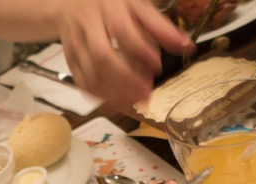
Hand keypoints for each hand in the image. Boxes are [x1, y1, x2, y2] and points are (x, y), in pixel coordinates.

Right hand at [54, 0, 193, 106]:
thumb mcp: (137, 7)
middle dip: (125, 79)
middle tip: (146, 93)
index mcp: (108, 8)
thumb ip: (160, 27)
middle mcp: (88, 27)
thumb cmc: (109, 6)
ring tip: (135, 101)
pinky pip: (82, 83)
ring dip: (113, 92)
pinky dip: (100, 95)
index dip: (141, 51)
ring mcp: (76, 46)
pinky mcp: (70, 61)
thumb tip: (186, 47)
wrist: (68, 5)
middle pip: (101, 57)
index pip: (123, 31)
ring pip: (90, 74)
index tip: (157, 67)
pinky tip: (116, 100)